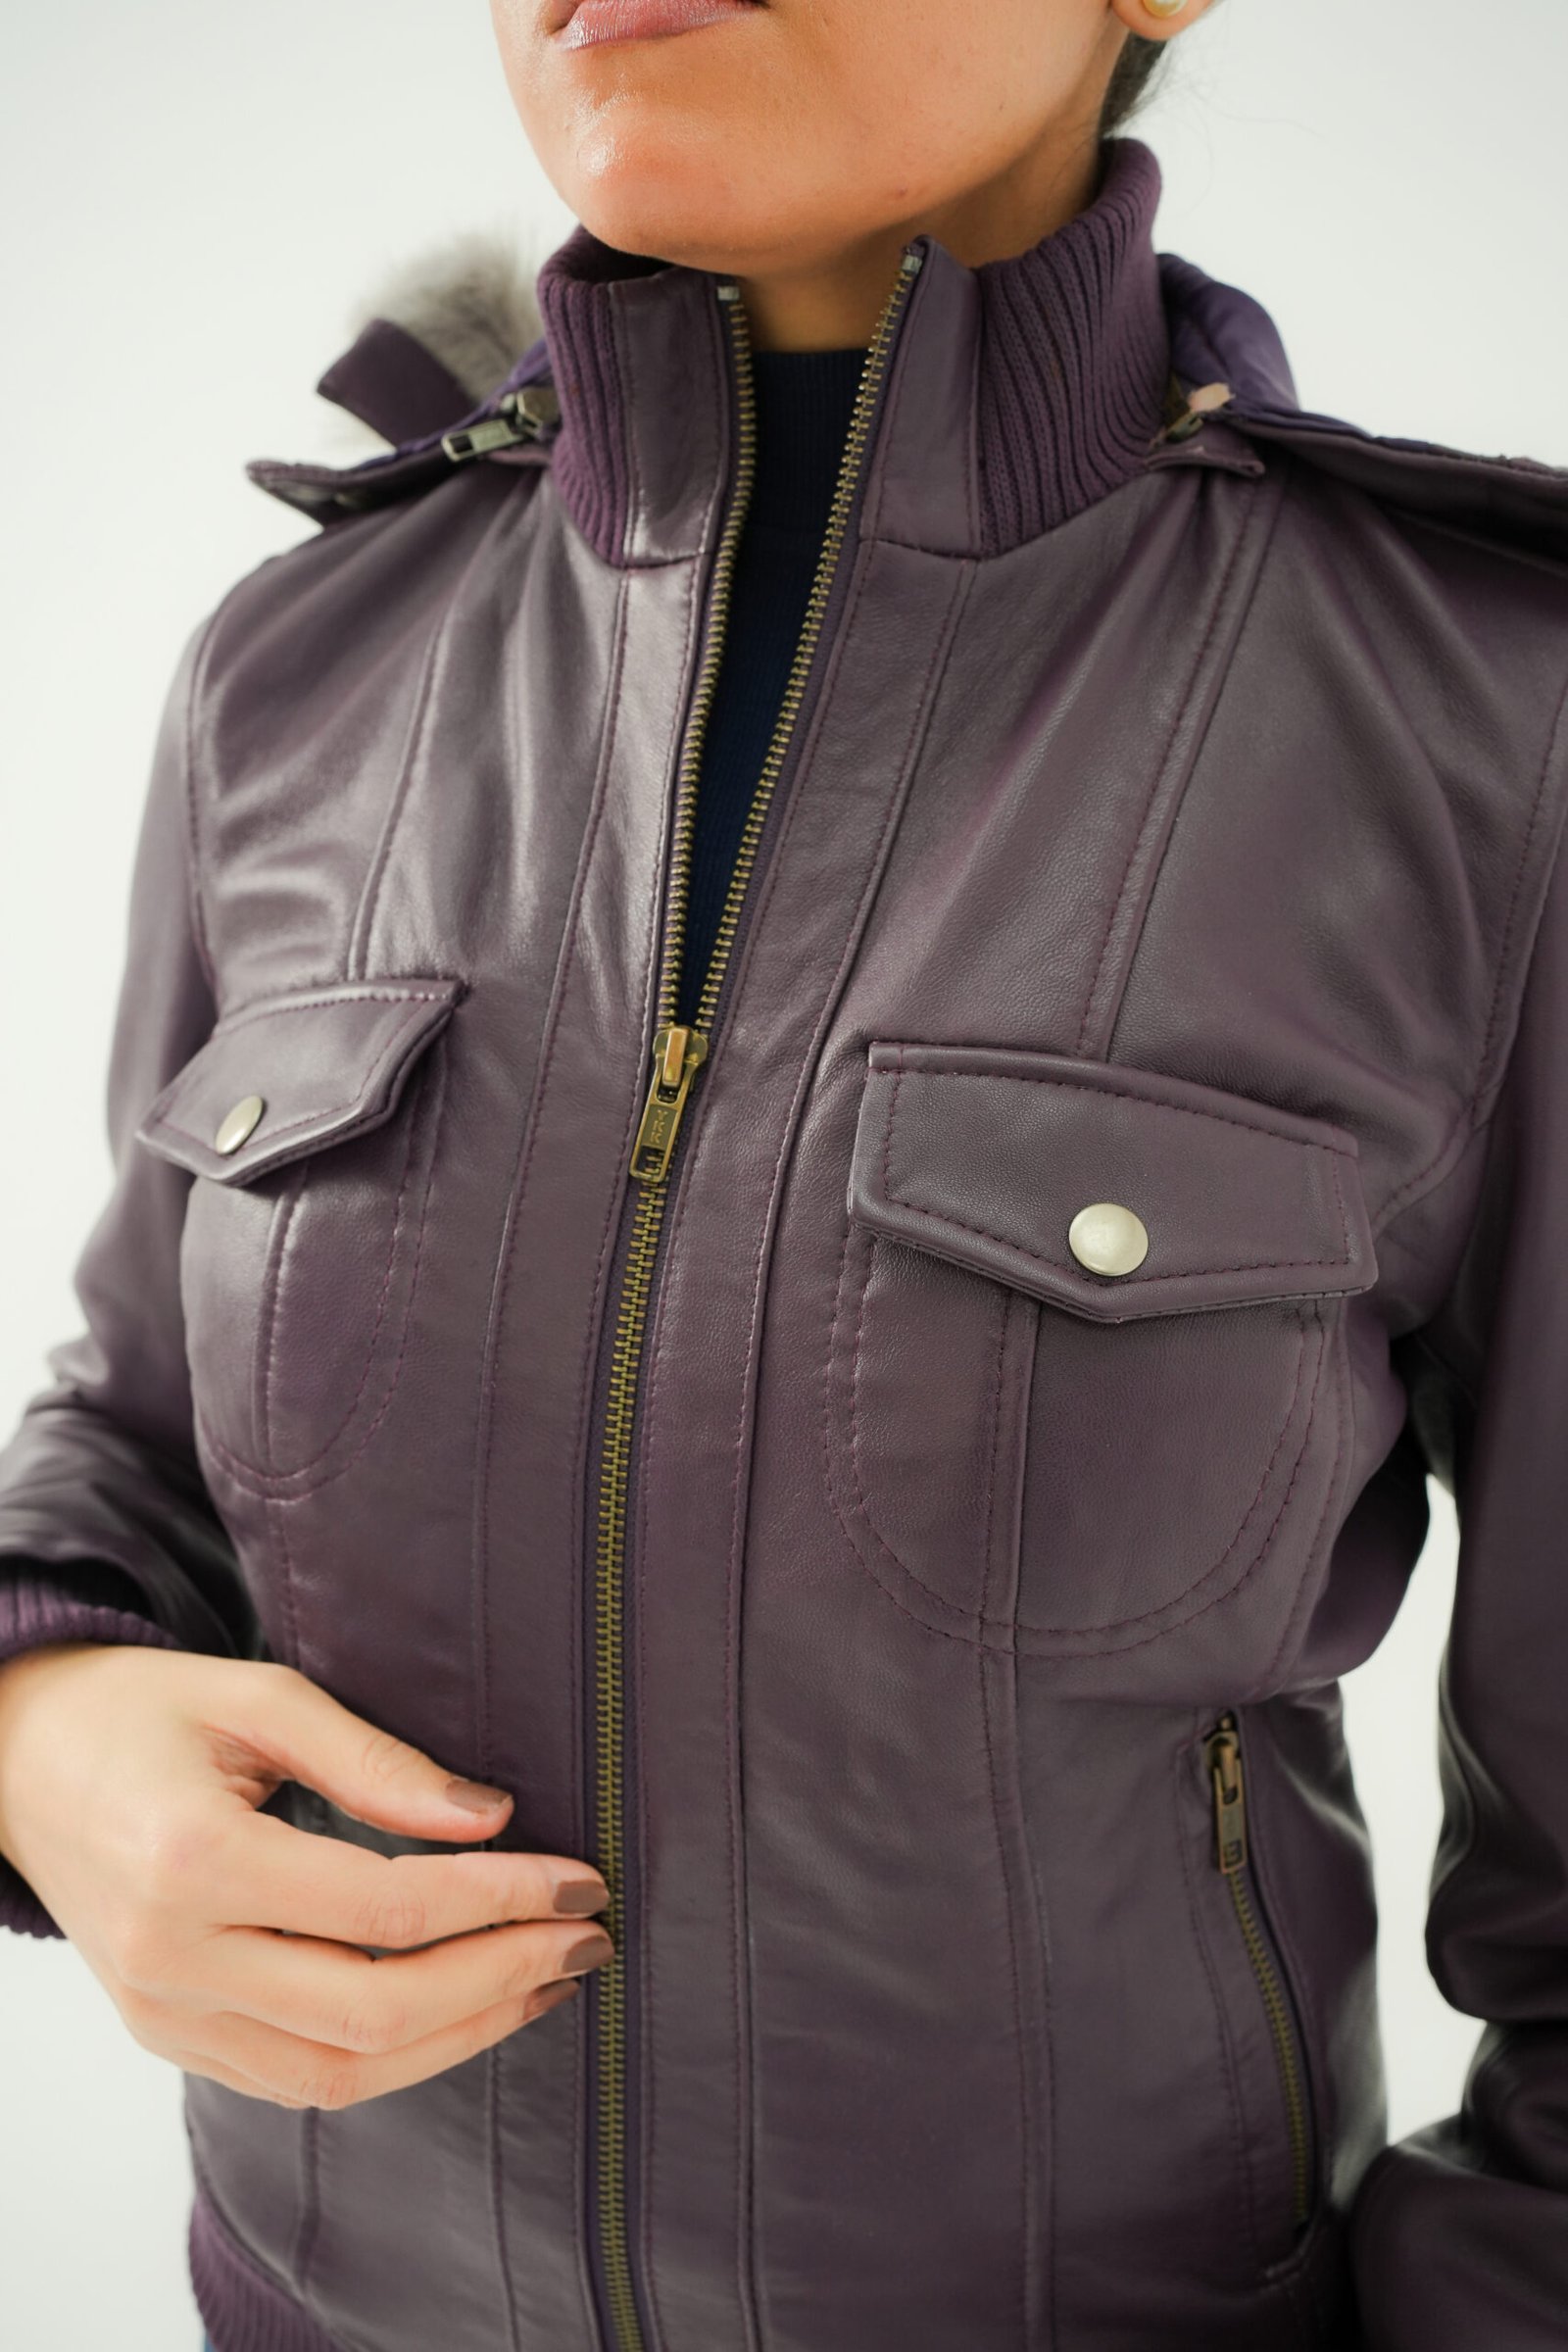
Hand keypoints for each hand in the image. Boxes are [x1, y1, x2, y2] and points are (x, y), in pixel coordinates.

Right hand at [0, 1641, 611, 2109]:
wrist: (18, 1759)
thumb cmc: (142, 1711)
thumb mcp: (260, 1697)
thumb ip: (377, 1762)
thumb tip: (491, 1819)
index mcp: (193, 1863)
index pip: (386, 1910)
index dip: (500, 1899)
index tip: (578, 1877)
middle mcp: (172, 1958)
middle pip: (372, 2013)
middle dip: (500, 1979)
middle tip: (586, 1937)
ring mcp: (164, 2013)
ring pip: (338, 2074)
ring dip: (460, 2038)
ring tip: (543, 1981)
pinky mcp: (167, 2034)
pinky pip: (294, 2080)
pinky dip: (391, 2058)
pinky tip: (459, 2010)